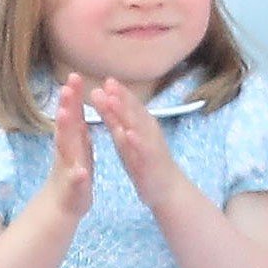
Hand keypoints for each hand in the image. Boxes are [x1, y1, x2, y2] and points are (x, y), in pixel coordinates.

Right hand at [34, 81, 100, 226]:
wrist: (61, 206)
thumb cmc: (72, 173)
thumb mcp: (75, 146)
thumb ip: (74, 126)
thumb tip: (71, 103)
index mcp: (72, 141)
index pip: (71, 114)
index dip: (72, 96)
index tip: (74, 76)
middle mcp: (66, 150)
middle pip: (65, 126)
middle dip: (66, 107)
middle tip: (67, 88)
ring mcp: (67, 168)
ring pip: (66, 149)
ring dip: (64, 133)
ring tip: (66, 116)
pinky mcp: (73, 188)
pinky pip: (75, 181)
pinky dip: (76, 176)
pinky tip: (79, 173)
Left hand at [80, 78, 186, 202]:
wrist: (166, 188)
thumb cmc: (142, 159)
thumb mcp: (124, 135)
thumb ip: (112, 116)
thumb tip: (101, 93)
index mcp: (140, 124)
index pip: (129, 104)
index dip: (119, 92)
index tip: (106, 79)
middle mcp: (146, 131)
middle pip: (133, 111)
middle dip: (122, 97)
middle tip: (109, 82)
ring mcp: (149, 145)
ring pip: (137, 127)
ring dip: (126, 113)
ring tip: (114, 101)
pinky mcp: (150, 161)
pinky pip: (142, 149)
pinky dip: (135, 140)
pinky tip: (128, 133)